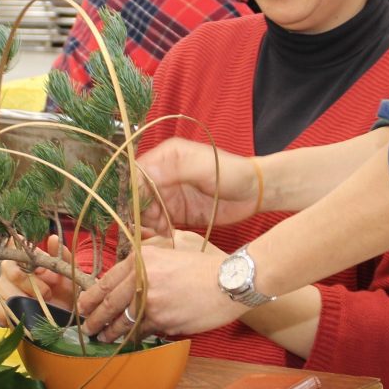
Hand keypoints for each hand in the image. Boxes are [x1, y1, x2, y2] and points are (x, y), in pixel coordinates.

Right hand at [0, 234, 76, 323]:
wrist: (62, 318)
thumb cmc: (65, 292)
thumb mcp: (68, 275)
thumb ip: (63, 257)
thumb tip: (53, 238)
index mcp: (27, 258)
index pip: (14, 245)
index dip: (21, 252)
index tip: (37, 265)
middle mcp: (11, 268)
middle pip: (10, 269)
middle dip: (31, 284)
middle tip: (48, 294)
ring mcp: (2, 286)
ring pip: (3, 288)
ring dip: (23, 300)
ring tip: (39, 307)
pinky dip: (10, 312)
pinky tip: (24, 315)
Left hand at [78, 233, 241, 339]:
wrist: (229, 281)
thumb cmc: (202, 264)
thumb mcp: (169, 249)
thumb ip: (143, 260)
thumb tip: (122, 276)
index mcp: (140, 260)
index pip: (107, 281)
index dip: (91, 297)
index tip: (83, 306)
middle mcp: (142, 280)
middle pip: (110, 304)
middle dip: (94, 319)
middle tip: (86, 328)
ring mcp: (152, 303)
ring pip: (124, 322)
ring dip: (110, 332)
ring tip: (103, 337)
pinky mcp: (164, 321)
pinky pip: (144, 331)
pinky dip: (135, 336)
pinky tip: (130, 339)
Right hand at [138, 138, 263, 233]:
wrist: (253, 193)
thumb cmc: (232, 173)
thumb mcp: (203, 167)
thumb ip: (173, 169)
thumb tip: (143, 175)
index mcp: (167, 156)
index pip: (138, 171)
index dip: (134, 189)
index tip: (140, 205)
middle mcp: (164, 174)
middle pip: (138, 193)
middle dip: (142, 207)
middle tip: (156, 218)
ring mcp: (169, 194)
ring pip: (146, 209)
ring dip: (149, 220)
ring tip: (164, 226)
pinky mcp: (177, 212)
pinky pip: (158, 221)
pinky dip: (158, 228)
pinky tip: (168, 231)